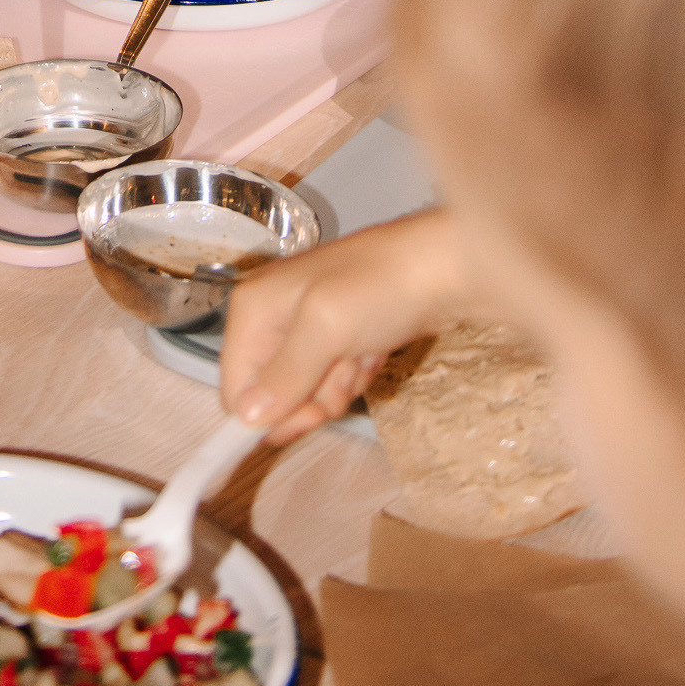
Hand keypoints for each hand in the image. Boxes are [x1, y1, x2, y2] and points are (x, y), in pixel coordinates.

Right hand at [220, 206, 465, 438]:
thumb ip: (284, 374)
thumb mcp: (326, 329)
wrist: (448, 266)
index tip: (308, 415)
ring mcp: (308, 327)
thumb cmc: (382, 287)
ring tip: (363, 350)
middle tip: (342, 370)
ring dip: (340, 385)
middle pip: (273, 395)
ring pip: (307, 392)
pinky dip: (357, 373)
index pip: (236, 389)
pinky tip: (374, 348)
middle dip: (312, 396)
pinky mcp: (340, 337)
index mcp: (254, 307)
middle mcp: (273, 317)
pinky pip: (334, 380)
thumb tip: (246, 419)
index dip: (269, 413)